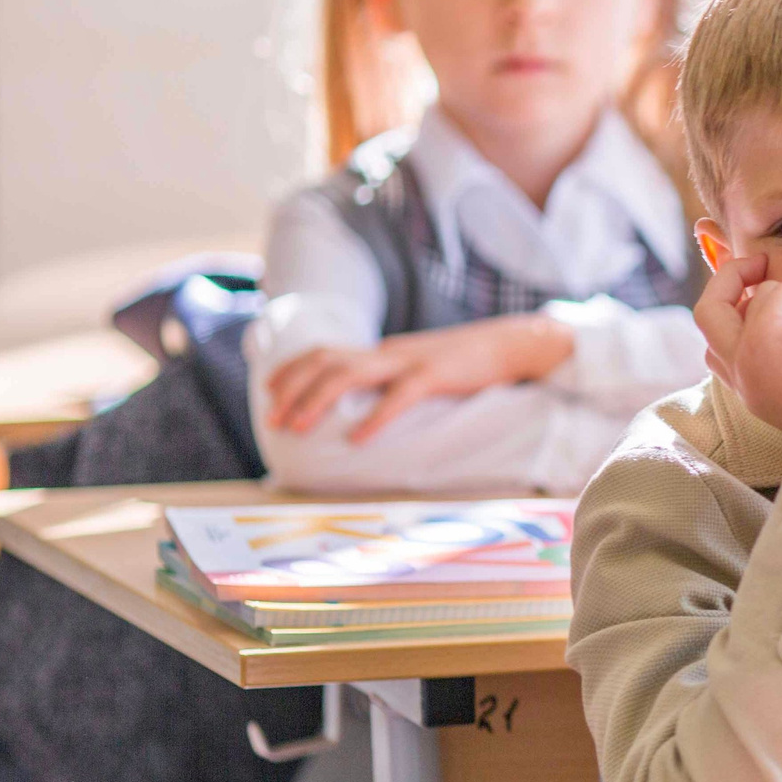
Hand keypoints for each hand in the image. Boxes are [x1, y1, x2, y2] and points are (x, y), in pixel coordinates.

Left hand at [264, 314, 574, 442]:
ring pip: (350, 373)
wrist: (513, 343)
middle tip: (273, 421)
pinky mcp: (437, 375)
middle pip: (326, 360)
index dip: (293, 370)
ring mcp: (411, 361)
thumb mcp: (421, 367)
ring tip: (297, 428)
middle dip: (293, 389)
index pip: (325, 351)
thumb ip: (394, 380)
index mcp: (384, 351)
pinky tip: (358, 439)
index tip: (269, 391)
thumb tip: (366, 405)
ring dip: (317, 400)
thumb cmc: (469, 363)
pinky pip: (400, 396)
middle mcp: (389, 351)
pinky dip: (375, 417)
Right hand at [693, 255, 781, 473]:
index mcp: (746, 381)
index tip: (761, 288)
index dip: (733, 307)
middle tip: (762, 264)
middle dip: (730, 277)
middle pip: (705, 310)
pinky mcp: (764, 339)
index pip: (717, 339)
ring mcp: (744, 354)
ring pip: (752, 294)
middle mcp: (736, 369)